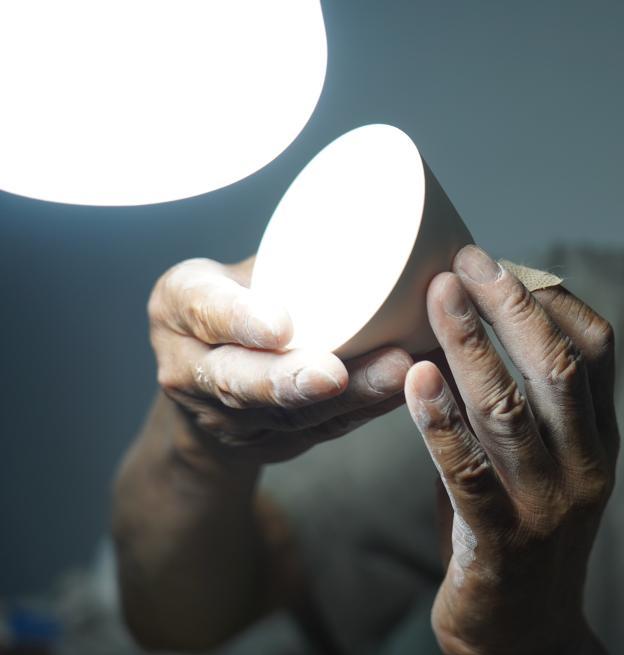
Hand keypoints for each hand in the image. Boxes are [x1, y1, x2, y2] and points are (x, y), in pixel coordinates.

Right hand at [148, 256, 412, 463]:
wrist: (207, 382)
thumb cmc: (236, 302)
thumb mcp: (236, 266)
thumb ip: (284, 248)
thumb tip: (376, 204)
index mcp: (178, 306)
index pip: (202, 309)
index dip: (240, 320)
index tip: (280, 326)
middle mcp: (189, 369)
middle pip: (240, 382)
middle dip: (291, 380)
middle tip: (335, 372)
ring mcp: (228, 418)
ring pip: (290, 415)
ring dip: (348, 396)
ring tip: (396, 371)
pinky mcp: (271, 442)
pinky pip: (323, 430)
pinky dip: (368, 409)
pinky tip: (407, 388)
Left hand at [404, 246, 619, 654]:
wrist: (528, 639)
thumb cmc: (521, 535)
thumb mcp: (542, 464)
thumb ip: (517, 405)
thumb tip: (461, 327)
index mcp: (599, 438)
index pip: (595, 346)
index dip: (547, 295)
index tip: (498, 260)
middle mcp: (586, 465)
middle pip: (557, 365)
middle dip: (510, 303)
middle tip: (462, 260)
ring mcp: (548, 507)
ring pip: (513, 410)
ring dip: (471, 346)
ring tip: (435, 297)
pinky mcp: (501, 546)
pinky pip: (468, 474)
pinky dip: (440, 423)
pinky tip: (414, 381)